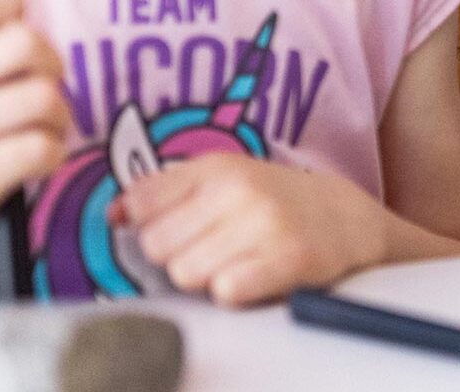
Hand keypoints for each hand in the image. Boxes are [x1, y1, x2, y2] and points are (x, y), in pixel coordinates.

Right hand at [0, 0, 70, 264]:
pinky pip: (43, 148)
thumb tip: (22, 15)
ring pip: (45, 98)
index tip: (12, 28)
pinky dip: (54, 152)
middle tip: (45, 84)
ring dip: (59, 114)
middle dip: (52, 64)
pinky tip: (38, 157)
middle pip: (28, 43)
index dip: (8, 2)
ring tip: (46, 126)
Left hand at [109, 154, 389, 306]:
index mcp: (216, 167)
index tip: (175, 230)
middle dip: (177, 257)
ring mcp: (265, 223)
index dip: (150, 227)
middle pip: (157, 247)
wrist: (347, 218)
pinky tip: (252, 278)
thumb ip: (165, 193)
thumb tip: (113, 214)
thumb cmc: (274, 202)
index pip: (142, 204)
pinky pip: (226, 291)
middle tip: (212, 250)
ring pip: (185, 273)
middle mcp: (238, 189)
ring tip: (234, 263)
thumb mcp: (222, 180)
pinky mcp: (289, 258)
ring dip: (205, 278)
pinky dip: (233, 292)